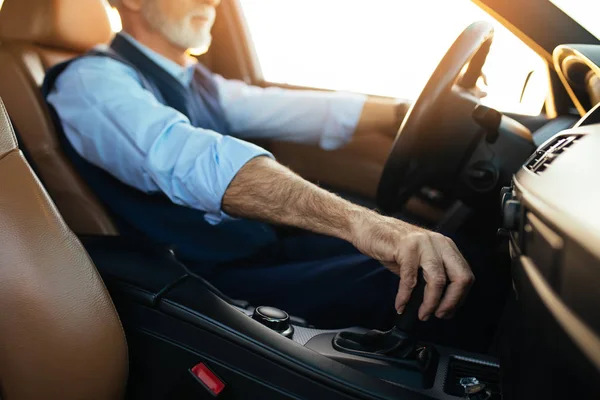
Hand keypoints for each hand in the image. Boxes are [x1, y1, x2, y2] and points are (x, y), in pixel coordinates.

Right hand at [350, 212, 474, 320]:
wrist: (368, 227)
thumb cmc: (391, 244)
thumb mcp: (418, 260)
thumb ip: (429, 276)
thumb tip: (438, 303)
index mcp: (445, 246)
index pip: (465, 275)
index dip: (459, 297)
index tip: (447, 311)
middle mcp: (438, 243)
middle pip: (460, 277)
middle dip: (451, 302)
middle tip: (439, 315)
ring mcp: (423, 244)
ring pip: (437, 280)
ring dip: (430, 303)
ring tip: (422, 314)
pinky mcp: (405, 247)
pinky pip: (410, 279)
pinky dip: (405, 297)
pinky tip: (400, 305)